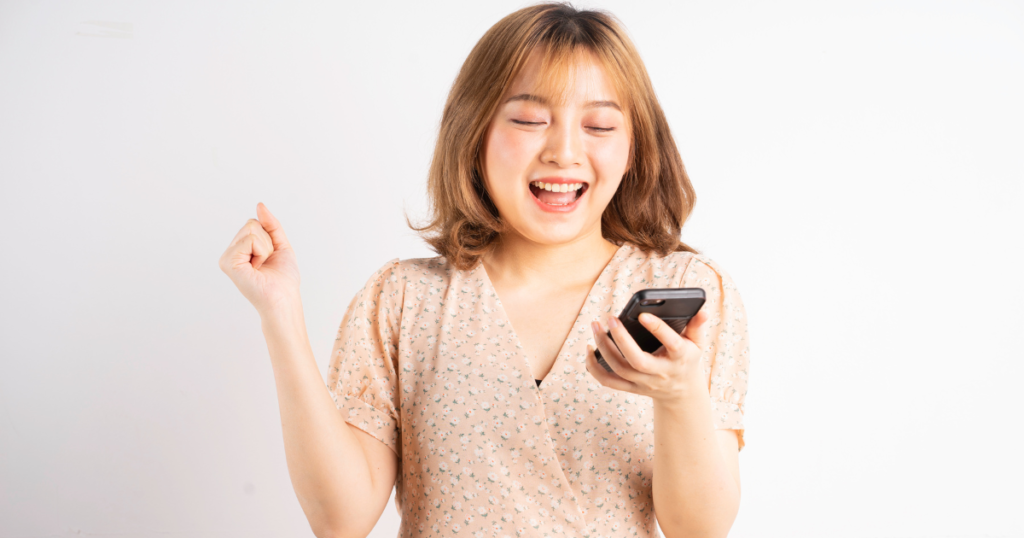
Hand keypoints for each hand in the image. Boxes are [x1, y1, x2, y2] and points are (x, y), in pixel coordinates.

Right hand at [218, 203, 301, 316]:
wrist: (284, 299)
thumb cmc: (283, 279)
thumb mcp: (280, 245)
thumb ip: (270, 225)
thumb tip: (259, 205)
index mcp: (240, 249)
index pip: (254, 223)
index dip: (269, 238)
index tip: (269, 257)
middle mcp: (231, 252)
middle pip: (252, 224)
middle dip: (268, 241)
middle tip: (266, 263)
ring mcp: (227, 257)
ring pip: (251, 229)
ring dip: (266, 247)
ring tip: (262, 266)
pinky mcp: (228, 262)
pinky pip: (250, 239)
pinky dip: (261, 251)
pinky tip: (257, 268)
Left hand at [586, 309, 710, 402]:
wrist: (682, 393)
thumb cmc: (686, 359)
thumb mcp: (696, 343)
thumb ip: (697, 326)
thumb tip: (702, 310)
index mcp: (679, 358)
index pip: (670, 344)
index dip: (658, 329)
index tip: (642, 314)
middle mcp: (660, 373)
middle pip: (636, 361)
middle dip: (620, 339)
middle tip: (609, 318)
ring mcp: (644, 383)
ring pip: (619, 369)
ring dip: (603, 347)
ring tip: (595, 326)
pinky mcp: (631, 388)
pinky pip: (607, 381)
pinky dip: (594, 367)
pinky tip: (589, 348)